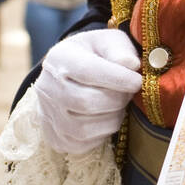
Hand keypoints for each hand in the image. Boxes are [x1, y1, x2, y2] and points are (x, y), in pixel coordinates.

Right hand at [34, 28, 142, 155]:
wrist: (70, 75)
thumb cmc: (95, 55)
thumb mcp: (108, 41)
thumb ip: (119, 50)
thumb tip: (131, 65)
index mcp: (59, 58)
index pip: (87, 71)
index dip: (117, 78)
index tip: (137, 81)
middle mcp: (47, 87)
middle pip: (85, 102)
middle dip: (116, 100)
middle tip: (129, 93)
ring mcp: (48, 115)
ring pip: (83, 128)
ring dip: (112, 118)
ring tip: (119, 105)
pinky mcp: (55, 137)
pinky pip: (82, 144)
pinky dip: (102, 134)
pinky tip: (107, 118)